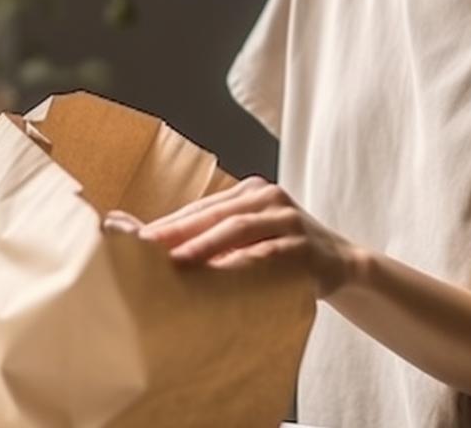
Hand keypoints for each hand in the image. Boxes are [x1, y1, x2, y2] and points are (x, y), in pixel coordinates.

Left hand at [102, 175, 361, 298]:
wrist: (342, 263)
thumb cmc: (280, 254)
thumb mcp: (248, 240)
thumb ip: (209, 238)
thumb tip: (148, 243)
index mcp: (249, 192)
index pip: (200, 208)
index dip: (165, 224)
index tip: (128, 240)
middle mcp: (268, 197)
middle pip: (214, 214)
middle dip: (176, 231)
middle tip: (140, 250)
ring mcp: (289, 218)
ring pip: (239, 228)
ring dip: (204, 245)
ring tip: (174, 263)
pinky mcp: (306, 245)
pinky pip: (270, 254)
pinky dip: (244, 264)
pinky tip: (222, 277)